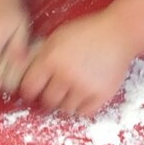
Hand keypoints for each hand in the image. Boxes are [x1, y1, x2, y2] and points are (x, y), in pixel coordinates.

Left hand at [17, 9, 137, 116]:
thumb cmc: (88, 32)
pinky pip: (84, 112)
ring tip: (74, 88)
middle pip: (47, 101)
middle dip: (49, 96)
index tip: (35, 89)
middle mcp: (66, 75)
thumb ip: (41, 55)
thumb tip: (24, 72)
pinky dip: (83, 106)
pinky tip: (85, 93)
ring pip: (65, 109)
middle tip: (57, 88)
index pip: (29, 88)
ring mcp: (84, 87)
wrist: (120, 33)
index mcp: (51, 59)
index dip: (31, 90)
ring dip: (67, 101)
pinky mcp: (101, 95)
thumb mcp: (58, 36)